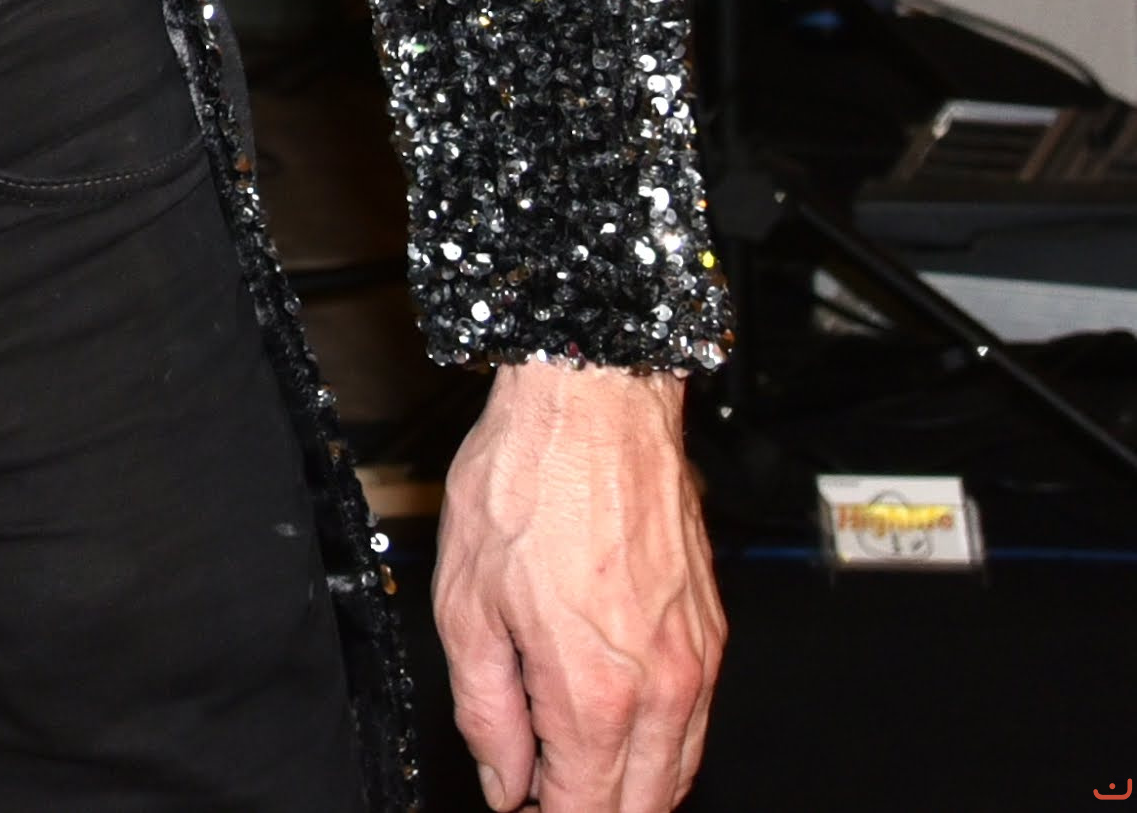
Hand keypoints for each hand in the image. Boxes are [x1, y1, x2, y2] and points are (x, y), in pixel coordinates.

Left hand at [431, 360, 717, 812]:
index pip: (587, 808)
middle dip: (596, 810)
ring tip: (574, 770)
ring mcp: (699, 661)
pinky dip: (661, 743)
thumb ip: (486, 710)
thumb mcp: (465, 604)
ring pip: (681, 770)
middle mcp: (663, 688)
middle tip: (544, 794)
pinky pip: (696, 720)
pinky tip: (616, 725)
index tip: (520, 809)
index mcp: (596, 692)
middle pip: (647, 805)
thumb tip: (503, 779)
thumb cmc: (526, 484)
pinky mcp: (713, 632)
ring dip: (634, 787)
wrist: (594, 406)